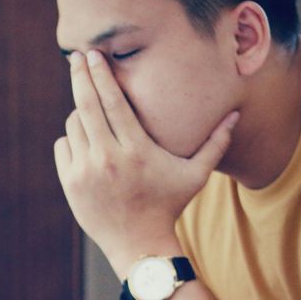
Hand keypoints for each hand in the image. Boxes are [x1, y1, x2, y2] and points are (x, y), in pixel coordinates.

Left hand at [53, 50, 238, 270]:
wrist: (139, 244)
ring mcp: (86, 171)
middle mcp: (108, 157)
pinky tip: (86, 143)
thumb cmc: (169, 205)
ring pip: (74, 124)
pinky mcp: (70, 183)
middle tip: (77, 58)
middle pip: (86, 105)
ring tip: (94, 115)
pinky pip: (63, 145)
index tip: (94, 55)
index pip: (113, 102)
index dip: (102, 75)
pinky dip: (72, 140)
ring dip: (81, 114)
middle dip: (80, 77)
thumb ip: (215, 143)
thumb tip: (236, 114)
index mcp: (137, 150)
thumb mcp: (196, 175)